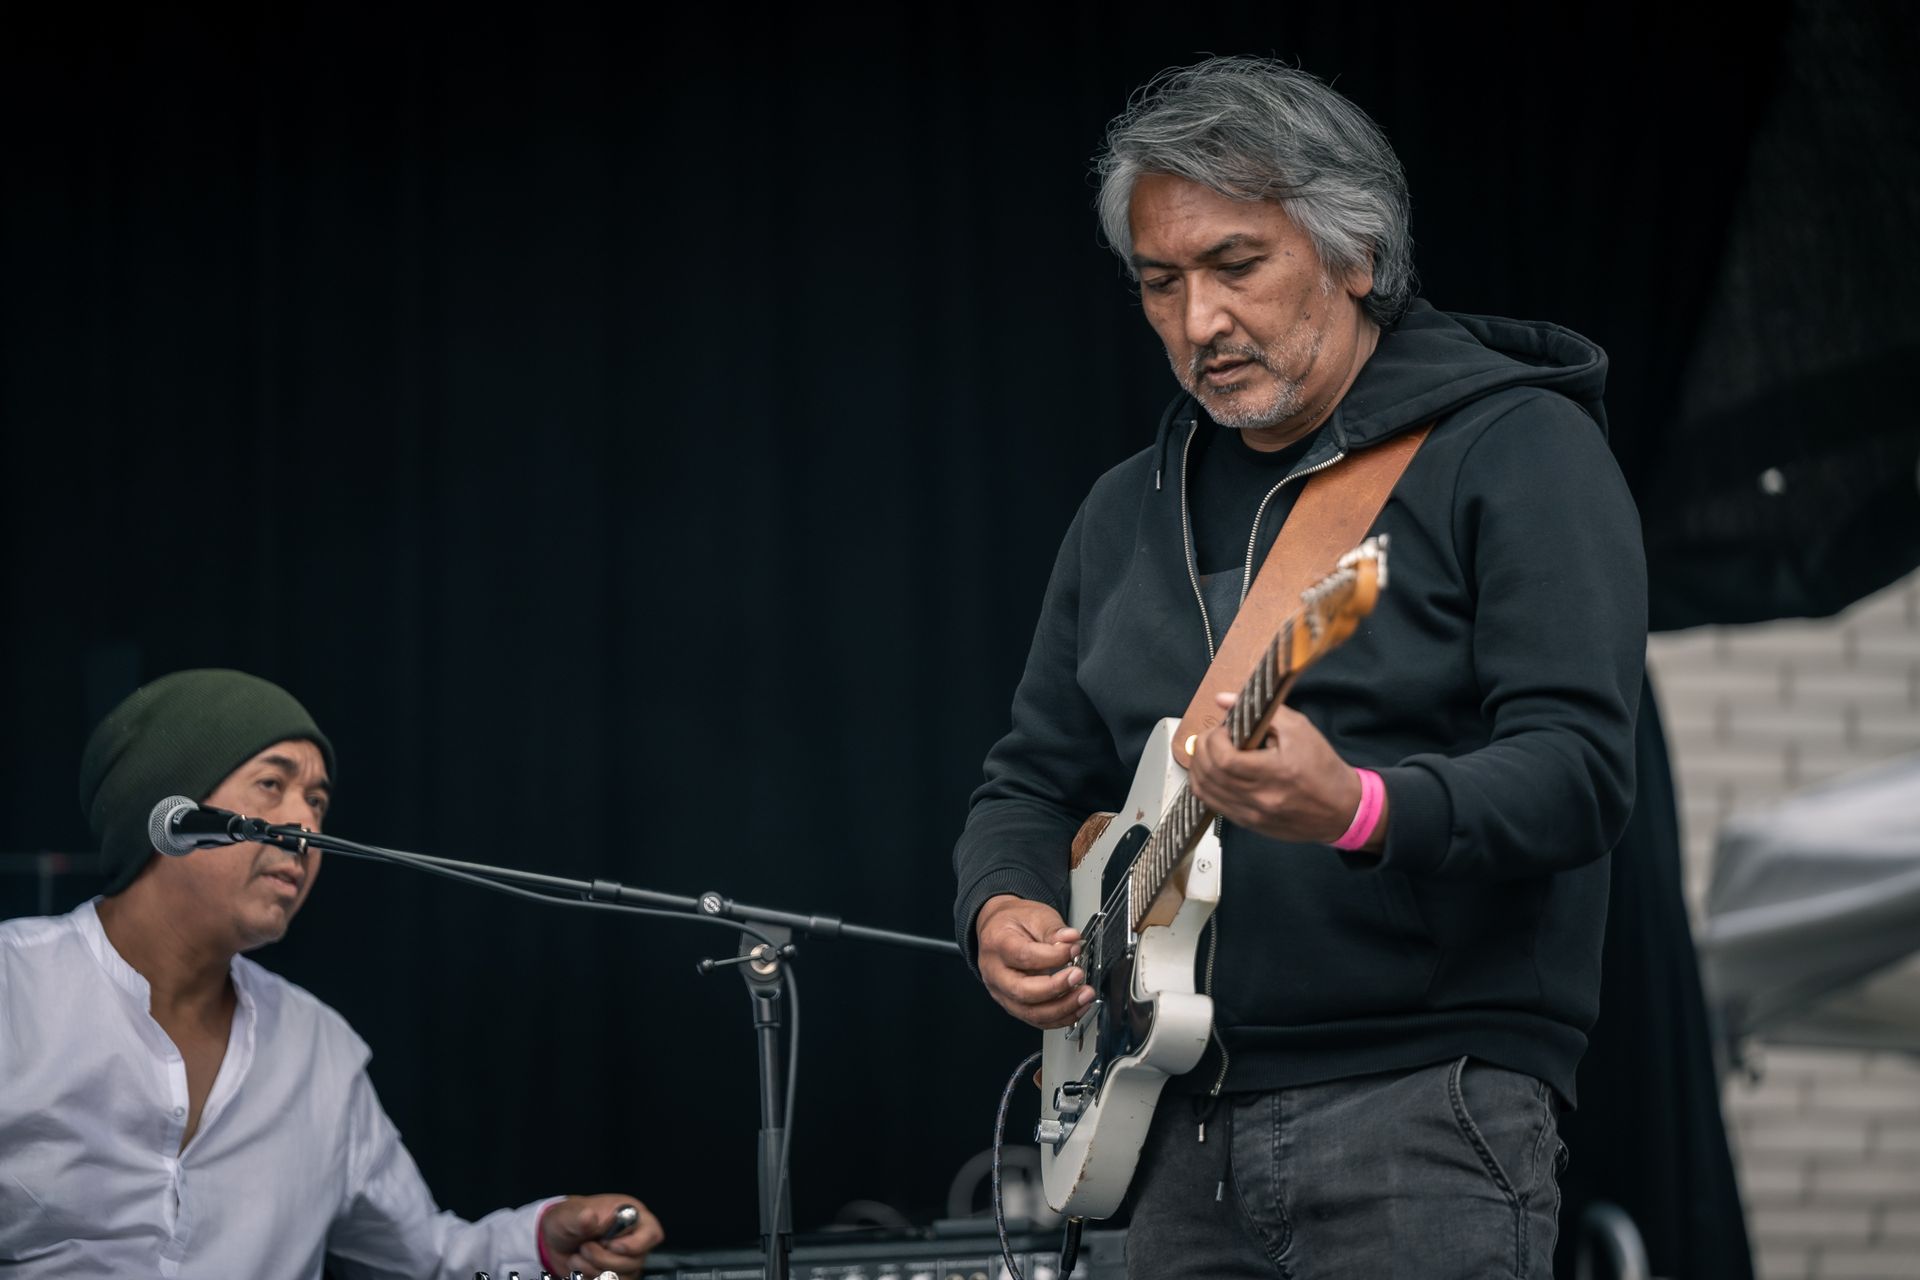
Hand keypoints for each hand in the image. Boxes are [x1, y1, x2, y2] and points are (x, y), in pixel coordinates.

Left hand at [539, 1193, 663, 1278]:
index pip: (651, 1233)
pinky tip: (580, 1270)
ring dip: (595, 1271)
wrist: (553, 1241)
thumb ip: (579, 1217)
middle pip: (635, 1261)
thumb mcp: (568, 1215)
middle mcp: (633, 1238)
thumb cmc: (567, 1220)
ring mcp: (626, 1259)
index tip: (610, 1245)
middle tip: (584, 1248)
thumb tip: (589, 1216)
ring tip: (577, 1258)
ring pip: (624, 1277)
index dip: (634, 1244)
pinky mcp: (616, 1275)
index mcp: (629, 1215)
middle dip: (603, 1259)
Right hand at [975, 894, 1091, 1029]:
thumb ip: (1054, 929)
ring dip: (1062, 1008)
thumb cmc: (1014, 923)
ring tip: (1084, 996)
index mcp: (998, 944)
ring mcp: (1002, 992)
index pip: (1024, 957)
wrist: (998, 930)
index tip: (1074, 949)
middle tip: (1078, 977)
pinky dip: (1059, 1018)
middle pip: (1023, 991)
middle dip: (1056, 988)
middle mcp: (995, 972)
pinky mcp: (1013, 1004)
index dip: (1053, 957)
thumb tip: (1072, 939)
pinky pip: (1035, 1019)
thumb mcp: (1035, 915)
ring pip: (1030, 1012)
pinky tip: (1076, 1008)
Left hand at [1187, 692, 1384, 850]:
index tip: (1223, 729)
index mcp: (1275, 773)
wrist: (1342, 809)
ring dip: (1199, 767)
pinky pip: (1213, 805)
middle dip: (1201, 749)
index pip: (1225, 759)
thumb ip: (1263, 712)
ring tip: (1209, 751)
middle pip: (1210, 774)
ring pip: (1205, 792)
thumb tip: (1225, 699)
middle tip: (1211, 736)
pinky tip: (1212, 772)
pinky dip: (1205, 785)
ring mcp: (1252, 815)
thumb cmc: (1323, 768)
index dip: (1214, 740)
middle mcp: (1260, 798)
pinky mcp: (1248, 824)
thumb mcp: (1300, 729)